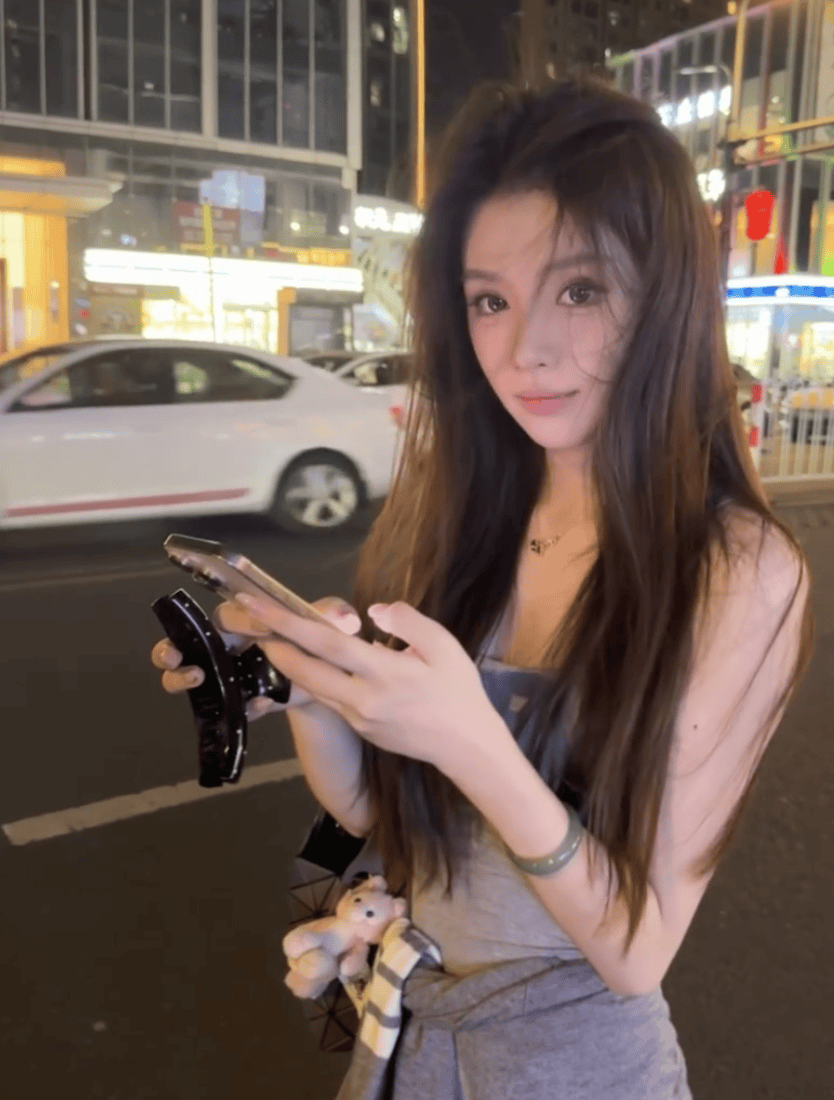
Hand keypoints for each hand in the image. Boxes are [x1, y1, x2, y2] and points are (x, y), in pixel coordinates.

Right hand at [150, 595, 362, 720]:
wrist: (330, 681)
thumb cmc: (319, 641)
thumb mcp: (327, 622)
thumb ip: (334, 613)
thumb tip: (348, 620)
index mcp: (244, 621)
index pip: (225, 614)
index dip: (236, 619)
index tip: (259, 627)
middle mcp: (226, 645)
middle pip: (183, 642)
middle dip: (169, 648)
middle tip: (175, 656)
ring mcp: (226, 676)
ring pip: (183, 675)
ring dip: (178, 678)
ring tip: (195, 680)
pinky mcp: (238, 701)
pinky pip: (224, 707)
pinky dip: (238, 706)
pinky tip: (259, 705)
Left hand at [231, 594, 508, 774]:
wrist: (465, 746)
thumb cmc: (458, 691)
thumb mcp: (444, 646)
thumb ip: (408, 621)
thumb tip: (374, 611)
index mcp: (384, 674)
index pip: (326, 643)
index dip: (288, 622)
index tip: (259, 604)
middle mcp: (362, 699)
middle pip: (305, 669)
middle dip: (272, 642)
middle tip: (247, 617)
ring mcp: (357, 717)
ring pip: (311, 686)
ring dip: (287, 662)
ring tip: (269, 636)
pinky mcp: (358, 728)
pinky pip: (328, 698)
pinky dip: (311, 678)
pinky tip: (307, 661)